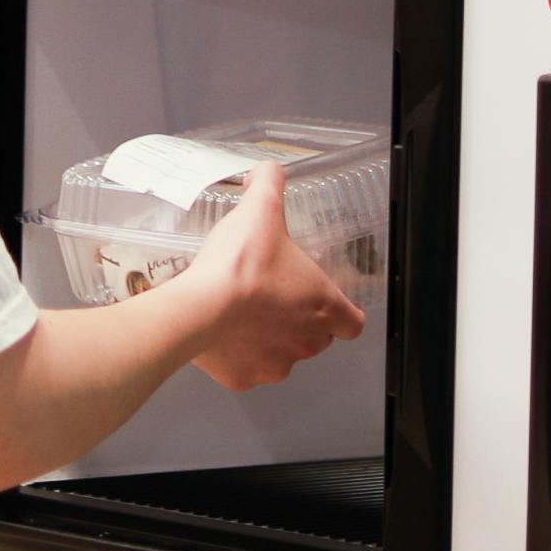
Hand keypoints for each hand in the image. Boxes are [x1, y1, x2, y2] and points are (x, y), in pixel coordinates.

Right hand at [183, 165, 365, 392]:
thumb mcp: (260, 211)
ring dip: (269, 339)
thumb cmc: (239, 265)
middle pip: (317, 339)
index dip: (342, 312)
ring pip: (282, 356)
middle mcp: (307, 341)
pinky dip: (238, 356)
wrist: (198, 308)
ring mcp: (276, 364)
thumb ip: (270, 185)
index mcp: (323, 305)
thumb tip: (268, 171)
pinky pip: (247, 369)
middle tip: (273, 296)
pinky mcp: (244, 379)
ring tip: (242, 313)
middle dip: (299, 321)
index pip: (352, 322)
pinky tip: (222, 333)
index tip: (326, 301)